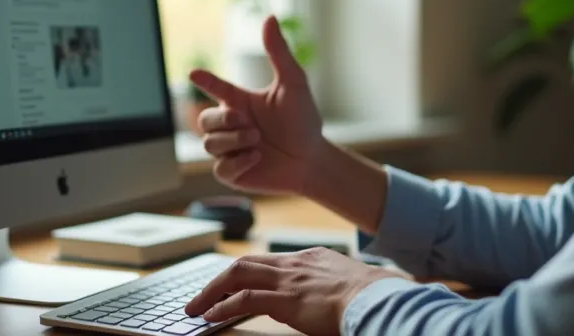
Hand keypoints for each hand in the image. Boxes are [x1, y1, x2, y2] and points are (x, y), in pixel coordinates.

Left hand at [185, 248, 402, 334]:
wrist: (377, 299)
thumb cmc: (373, 296)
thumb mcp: (352, 283)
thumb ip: (335, 285)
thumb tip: (335, 297)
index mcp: (312, 258)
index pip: (269, 262)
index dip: (247, 273)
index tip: (234, 285)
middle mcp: (295, 263)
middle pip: (246, 263)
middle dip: (219, 279)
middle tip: (201, 295)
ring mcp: (289, 280)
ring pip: (237, 275)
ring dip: (211, 291)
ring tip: (196, 307)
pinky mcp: (285, 299)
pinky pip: (243, 300)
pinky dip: (222, 306)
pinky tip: (211, 316)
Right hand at [190, 16, 325, 194]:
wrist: (312, 159)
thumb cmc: (304, 121)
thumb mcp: (294, 84)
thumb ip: (279, 52)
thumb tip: (270, 17)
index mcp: (240, 101)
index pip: (216, 88)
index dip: (204, 80)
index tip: (194, 73)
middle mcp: (232, 124)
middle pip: (204, 120)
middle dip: (223, 122)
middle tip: (249, 125)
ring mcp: (230, 149)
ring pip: (210, 144)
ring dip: (235, 142)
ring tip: (258, 141)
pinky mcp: (233, 173)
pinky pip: (220, 169)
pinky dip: (238, 163)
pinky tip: (257, 158)